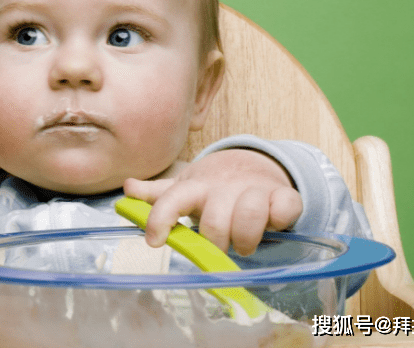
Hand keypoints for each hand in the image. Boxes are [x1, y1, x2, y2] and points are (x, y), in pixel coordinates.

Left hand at [123, 148, 302, 255]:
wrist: (252, 166)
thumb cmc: (214, 188)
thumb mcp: (185, 189)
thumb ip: (159, 195)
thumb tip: (128, 188)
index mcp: (195, 188)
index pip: (172, 199)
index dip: (160, 219)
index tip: (153, 242)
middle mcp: (223, 188)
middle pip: (215, 222)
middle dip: (216, 242)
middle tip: (219, 246)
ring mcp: (254, 189)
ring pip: (250, 215)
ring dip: (247, 238)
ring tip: (244, 243)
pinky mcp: (283, 195)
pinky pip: (285, 208)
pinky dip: (280, 219)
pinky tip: (274, 222)